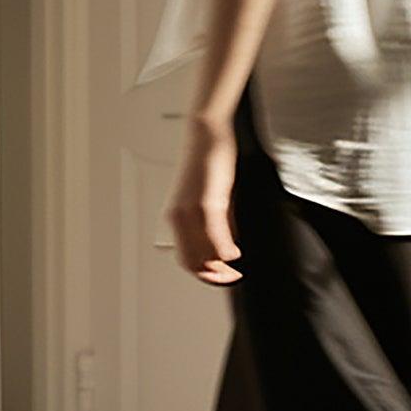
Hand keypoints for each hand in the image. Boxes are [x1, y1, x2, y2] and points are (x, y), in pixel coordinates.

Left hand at [165, 116, 241, 283]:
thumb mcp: (211, 196)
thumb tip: (228, 242)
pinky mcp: (206, 202)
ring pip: (202, 254)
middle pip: (191, 262)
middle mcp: (178, 217)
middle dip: (213, 276)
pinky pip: (215, 236)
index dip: (204, 274)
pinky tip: (235, 254)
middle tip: (232, 277)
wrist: (205, 133)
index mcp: (176, 217)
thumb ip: (218, 221)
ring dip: (221, 267)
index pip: (185, 258)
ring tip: (235, 269)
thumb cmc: (208, 160)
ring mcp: (190, 211)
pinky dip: (226, 250)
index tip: (223, 276)